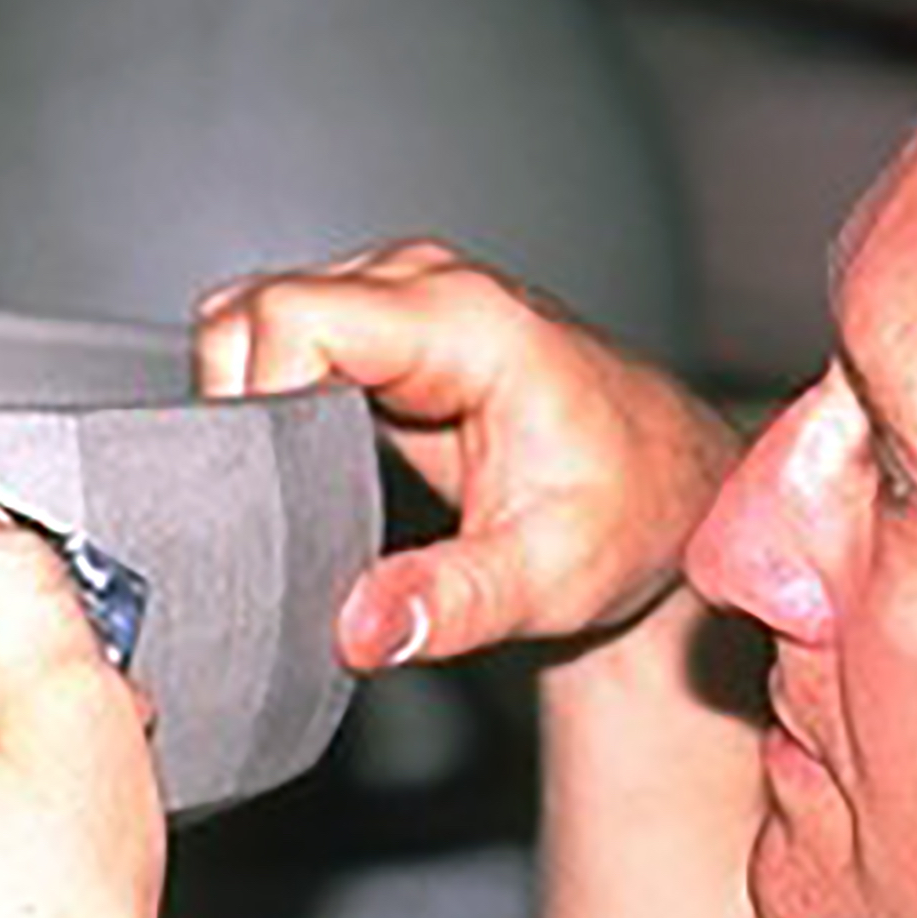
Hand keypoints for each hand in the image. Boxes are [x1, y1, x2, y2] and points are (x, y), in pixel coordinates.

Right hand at [194, 239, 745, 673]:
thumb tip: (359, 632)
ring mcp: (402, 295)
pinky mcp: (384, 323)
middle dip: (246, 406)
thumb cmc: (630, 517)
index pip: (290, 316)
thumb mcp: (549, 580)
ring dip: (257, 399)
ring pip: (256, 317)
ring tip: (315, 478)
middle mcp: (428, 285)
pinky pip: (283, 335)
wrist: (670, 494)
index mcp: (468, 320)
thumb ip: (450, 604)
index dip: (260, 400)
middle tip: (298, 497)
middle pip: (256, 310)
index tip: (284, 483)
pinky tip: (320, 456)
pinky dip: (273, 392)